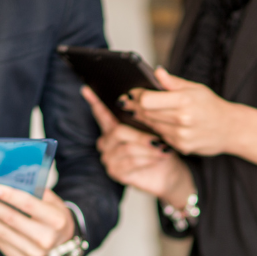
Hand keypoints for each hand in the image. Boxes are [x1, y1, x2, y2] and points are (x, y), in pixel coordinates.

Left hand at [0, 185, 75, 255]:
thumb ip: (32, 190)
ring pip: (2, 233)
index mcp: (57, 220)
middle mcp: (47, 239)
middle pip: (11, 219)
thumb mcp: (50, 200)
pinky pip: (0, 243)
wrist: (61, 240)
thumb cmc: (52, 214)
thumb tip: (3, 181)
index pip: (29, 205)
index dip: (9, 196)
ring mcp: (35, 253)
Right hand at [82, 85, 195, 208]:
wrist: (170, 173)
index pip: (101, 113)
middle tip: (159, 139)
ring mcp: (109, 158)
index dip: (94, 102)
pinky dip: (146, 160)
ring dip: (147, 149)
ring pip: (126, 148)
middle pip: (118, 132)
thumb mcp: (157, 128)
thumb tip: (154, 82)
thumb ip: (149, 112)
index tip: (86, 89)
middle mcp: (107, 142)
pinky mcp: (116, 172)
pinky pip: (130, 163)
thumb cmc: (162, 148)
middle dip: (140, 136)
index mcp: (114, 127)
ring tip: (163, 149)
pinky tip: (157, 159)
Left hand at [121, 69, 256, 169]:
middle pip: (146, 113)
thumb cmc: (211, 105)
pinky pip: (161, 136)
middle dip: (137, 106)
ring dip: (146, 118)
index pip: (147, 100)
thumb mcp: (195, 88)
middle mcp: (182, 120)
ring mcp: (181, 136)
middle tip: (130, 101)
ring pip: (151, 126)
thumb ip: (172, 82)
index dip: (137, 96)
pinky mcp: (182, 147)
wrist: (230, 129)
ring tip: (145, 111)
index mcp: (184, 100)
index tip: (133, 92)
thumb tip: (156, 72)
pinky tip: (163, 123)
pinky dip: (159, 129)